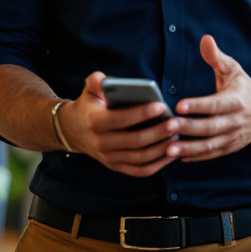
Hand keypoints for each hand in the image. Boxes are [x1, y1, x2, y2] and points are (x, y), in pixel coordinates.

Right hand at [57, 73, 177, 177]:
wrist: (73, 130)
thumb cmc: (88, 105)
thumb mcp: (89, 89)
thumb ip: (97, 81)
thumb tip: (108, 81)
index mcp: (95, 122)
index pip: (121, 120)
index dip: (141, 114)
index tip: (161, 106)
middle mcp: (101, 143)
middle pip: (134, 142)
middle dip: (157, 132)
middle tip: (175, 123)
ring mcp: (109, 158)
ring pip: (140, 158)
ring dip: (161, 149)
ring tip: (177, 136)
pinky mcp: (116, 166)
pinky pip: (140, 171)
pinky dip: (157, 165)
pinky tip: (171, 153)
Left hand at [164, 34, 250, 162]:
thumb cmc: (244, 87)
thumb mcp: (233, 69)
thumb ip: (216, 56)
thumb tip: (205, 38)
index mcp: (236, 100)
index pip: (215, 104)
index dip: (198, 105)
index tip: (179, 104)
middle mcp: (235, 121)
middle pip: (210, 127)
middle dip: (189, 128)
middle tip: (167, 126)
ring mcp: (233, 137)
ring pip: (210, 146)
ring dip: (189, 147)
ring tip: (168, 148)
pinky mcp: (230, 148)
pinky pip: (212, 155)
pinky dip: (196, 156)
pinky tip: (179, 156)